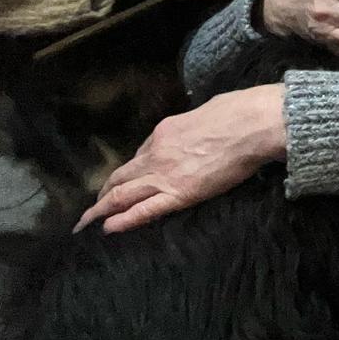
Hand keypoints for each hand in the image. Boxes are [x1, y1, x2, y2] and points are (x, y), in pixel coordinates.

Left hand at [75, 83, 286, 233]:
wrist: (251, 125)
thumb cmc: (237, 111)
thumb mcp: (205, 111)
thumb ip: (193, 126)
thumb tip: (199, 131)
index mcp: (164, 131)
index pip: (141, 154)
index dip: (133, 170)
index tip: (128, 180)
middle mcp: (156, 153)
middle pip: (121, 176)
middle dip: (104, 193)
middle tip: (92, 208)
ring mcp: (164, 174)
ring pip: (122, 195)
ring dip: (101, 209)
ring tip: (87, 222)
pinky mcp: (179, 193)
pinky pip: (144, 210)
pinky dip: (123, 221)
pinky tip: (108, 229)